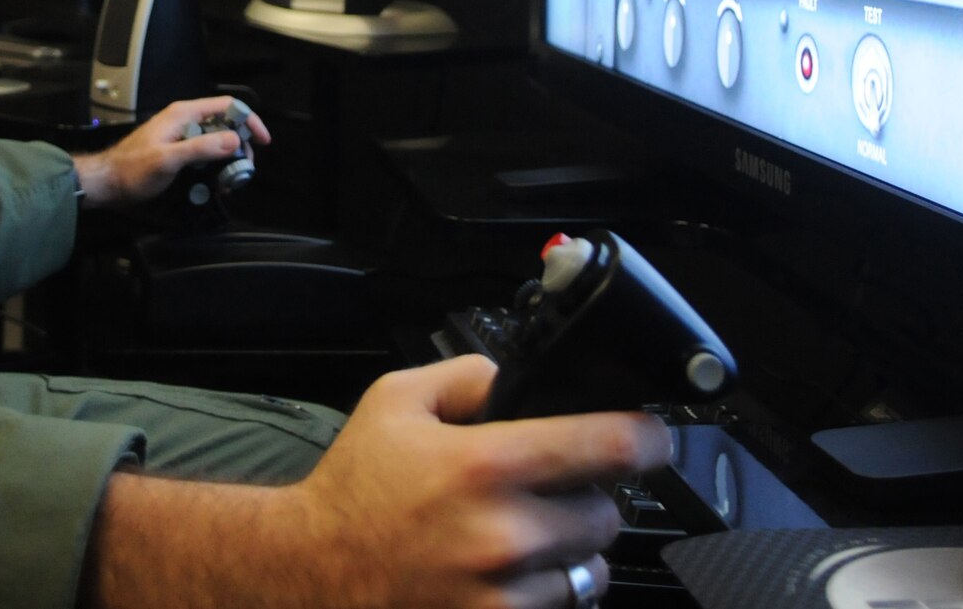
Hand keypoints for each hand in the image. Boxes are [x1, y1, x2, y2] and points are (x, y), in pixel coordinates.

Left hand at [74, 96, 271, 209]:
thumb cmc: (131, 169)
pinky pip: (206, 151)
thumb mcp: (168, 159)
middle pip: (226, 123)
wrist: (108, 182)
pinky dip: (216, 163)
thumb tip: (233, 140)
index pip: (227, 106)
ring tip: (231, 177)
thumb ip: (201, 148)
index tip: (261, 139)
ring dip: (229, 156)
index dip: (249, 120)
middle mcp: (185, 120)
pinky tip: (216, 179)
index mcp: (183, 115)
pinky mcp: (179, 149)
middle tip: (245, 166)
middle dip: (241, 143)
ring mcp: (182, 135)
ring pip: (217, 139)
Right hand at [286, 355, 672, 607]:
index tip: (653, 437)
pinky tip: (511, 574)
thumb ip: (471, 376)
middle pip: (607, 514)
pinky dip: (545, 592)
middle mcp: (503, 533)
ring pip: (589, 570)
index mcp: (486, 464)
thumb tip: (523, 378)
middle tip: (556, 491)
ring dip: (570, 551)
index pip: (609, 445)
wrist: (309, 573)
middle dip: (590, 498)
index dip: (647, 437)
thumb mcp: (397, 399)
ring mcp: (502, 594)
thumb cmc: (355, 488)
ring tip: (527, 536)